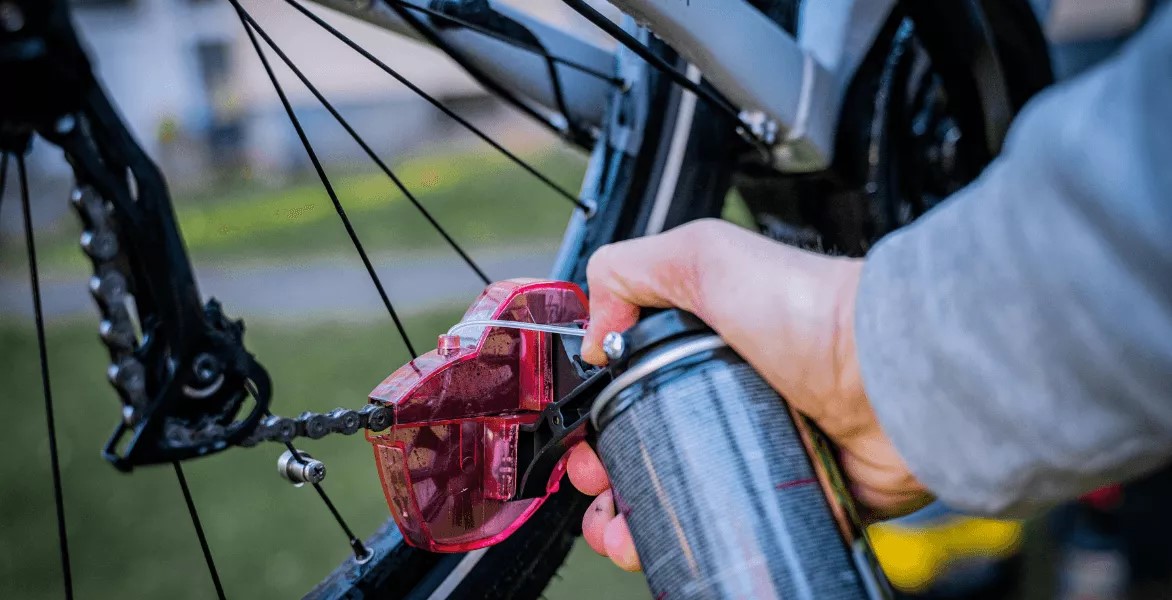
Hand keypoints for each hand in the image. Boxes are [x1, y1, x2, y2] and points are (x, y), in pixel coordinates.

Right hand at [568, 219, 930, 571]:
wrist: (894, 378)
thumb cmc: (814, 312)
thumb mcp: (705, 255)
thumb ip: (633, 270)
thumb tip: (594, 329)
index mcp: (707, 340)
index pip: (633, 381)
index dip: (599, 412)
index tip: (582, 437)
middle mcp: (731, 392)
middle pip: (650, 443)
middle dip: (610, 473)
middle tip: (598, 488)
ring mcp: (761, 443)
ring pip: (684, 491)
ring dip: (639, 518)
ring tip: (620, 534)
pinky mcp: (792, 488)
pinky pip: (734, 523)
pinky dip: (696, 541)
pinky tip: (668, 548)